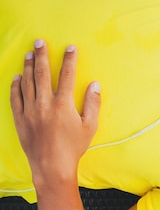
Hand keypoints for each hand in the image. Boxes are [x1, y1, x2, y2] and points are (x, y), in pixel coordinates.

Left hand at [10, 39, 100, 186]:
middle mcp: (44, 104)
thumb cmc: (74, 147)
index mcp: (63, 104)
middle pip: (42, 74)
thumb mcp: (90, 126)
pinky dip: (16, 86)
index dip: (69, 59)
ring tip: (29, 54)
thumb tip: (95, 85)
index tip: (70, 48)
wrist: (52, 166)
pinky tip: (17, 77)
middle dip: (41, 56)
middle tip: (39, 42)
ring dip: (27, 67)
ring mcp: (30, 111)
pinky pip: (15, 98)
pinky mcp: (20, 119)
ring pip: (27, 83)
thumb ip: (92, 103)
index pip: (67, 75)